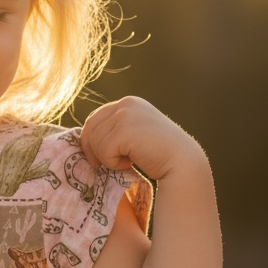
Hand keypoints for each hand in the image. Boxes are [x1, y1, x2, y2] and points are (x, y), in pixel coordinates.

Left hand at [80, 96, 201, 180]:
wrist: (181, 162)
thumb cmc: (157, 155)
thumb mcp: (134, 134)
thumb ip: (115, 130)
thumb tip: (85, 139)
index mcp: (128, 103)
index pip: (94, 119)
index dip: (89, 141)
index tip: (97, 159)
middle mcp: (126, 104)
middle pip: (90, 129)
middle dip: (93, 150)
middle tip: (107, 164)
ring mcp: (126, 115)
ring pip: (95, 142)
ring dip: (107, 158)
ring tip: (128, 160)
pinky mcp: (125, 130)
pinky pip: (104, 151)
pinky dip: (114, 163)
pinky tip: (131, 162)